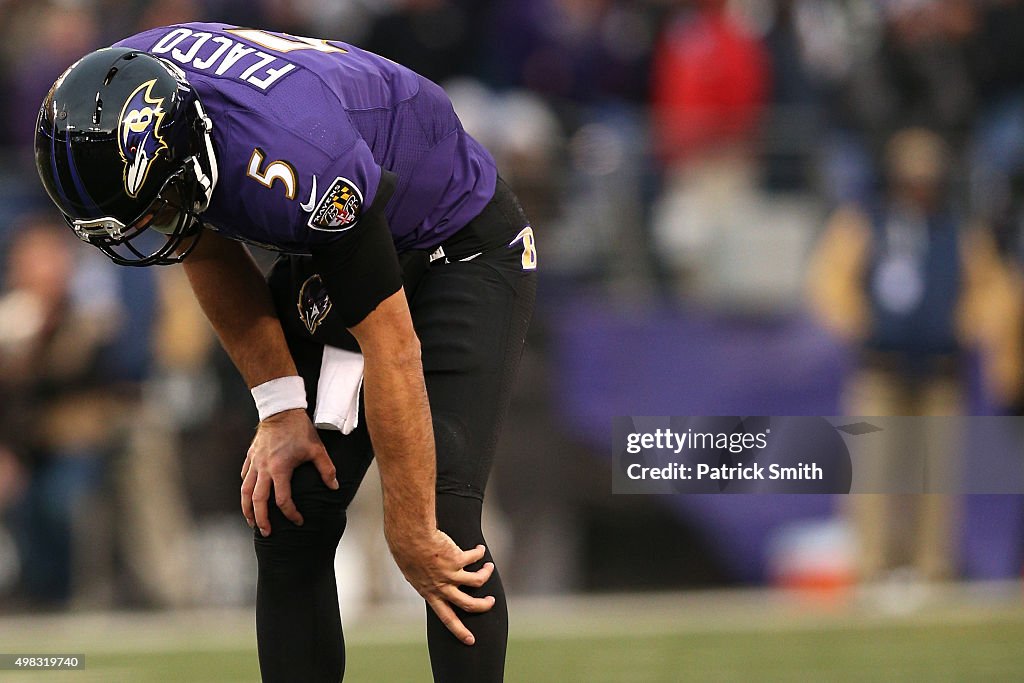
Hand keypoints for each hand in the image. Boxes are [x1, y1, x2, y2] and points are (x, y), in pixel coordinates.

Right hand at [241, 408, 338, 534]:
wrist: (281, 409)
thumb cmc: (300, 429)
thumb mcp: (317, 449)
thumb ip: (326, 470)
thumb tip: (334, 487)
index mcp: (280, 469)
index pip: (283, 500)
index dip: (291, 513)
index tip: (298, 520)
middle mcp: (263, 469)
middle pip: (257, 501)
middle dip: (261, 520)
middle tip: (266, 533)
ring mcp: (254, 463)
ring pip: (245, 491)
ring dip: (247, 509)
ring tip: (252, 521)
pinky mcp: (250, 456)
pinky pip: (244, 476)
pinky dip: (245, 488)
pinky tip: (249, 496)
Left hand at [388, 530, 495, 645]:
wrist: (409, 537)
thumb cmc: (407, 552)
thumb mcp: (414, 574)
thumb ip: (426, 582)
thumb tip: (433, 584)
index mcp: (430, 593)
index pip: (447, 618)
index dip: (459, 631)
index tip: (470, 640)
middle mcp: (442, 587)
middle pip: (468, 604)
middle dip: (483, 606)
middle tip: (491, 602)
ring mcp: (451, 574)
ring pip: (478, 581)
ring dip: (486, 574)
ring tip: (489, 567)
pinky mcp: (457, 559)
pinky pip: (475, 557)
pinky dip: (479, 553)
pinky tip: (479, 549)